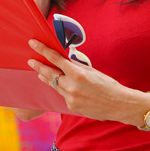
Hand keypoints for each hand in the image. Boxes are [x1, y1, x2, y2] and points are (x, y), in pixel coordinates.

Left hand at [26, 39, 145, 123]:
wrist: (119, 104)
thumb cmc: (108, 85)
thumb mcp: (92, 70)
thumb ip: (76, 66)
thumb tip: (65, 59)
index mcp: (77, 73)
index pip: (56, 59)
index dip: (43, 50)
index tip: (33, 44)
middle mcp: (71, 86)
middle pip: (50, 73)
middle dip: (39, 66)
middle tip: (30, 61)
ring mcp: (70, 98)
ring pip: (54, 85)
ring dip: (47, 78)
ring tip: (39, 73)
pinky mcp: (71, 107)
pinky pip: (62, 95)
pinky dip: (61, 89)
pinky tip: (62, 86)